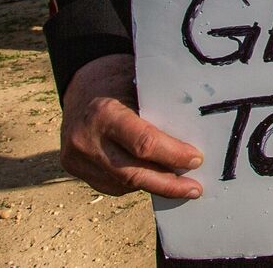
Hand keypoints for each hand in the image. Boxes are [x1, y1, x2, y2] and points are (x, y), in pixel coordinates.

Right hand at [60, 54, 203, 198]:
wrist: (79, 89)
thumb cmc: (120, 83)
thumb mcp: (140, 86)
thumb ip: (160, 109)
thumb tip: (198, 130)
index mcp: (105, 113)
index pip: (144, 143)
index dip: (173, 155)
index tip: (197, 159)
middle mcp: (87, 140)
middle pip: (133, 173)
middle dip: (168, 184)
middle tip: (195, 189)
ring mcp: (77, 159)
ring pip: (123, 184)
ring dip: (155, 185)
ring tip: (182, 186)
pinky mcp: (74, 170)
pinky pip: (112, 185)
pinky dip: (136, 184)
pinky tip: (154, 178)